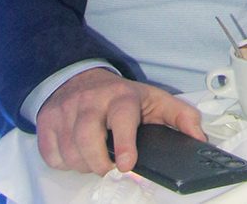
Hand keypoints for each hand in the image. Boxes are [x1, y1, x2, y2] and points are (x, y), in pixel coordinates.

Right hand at [35, 68, 203, 175]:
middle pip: (87, 138)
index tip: (125, 164)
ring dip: (83, 165)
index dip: (123, 142)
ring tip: (96, 158)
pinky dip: (63, 162)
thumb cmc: (121, 97)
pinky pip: (51, 155)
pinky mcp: (46, 121)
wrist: (80, 78)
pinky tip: (76, 153)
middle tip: (109, 169)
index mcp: (121, 96)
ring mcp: (66, 111)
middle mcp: (91, 101)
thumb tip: (200, 139)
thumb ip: (180, 117)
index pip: (122, 116)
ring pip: (69, 152)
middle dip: (98, 163)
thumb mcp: (154, 100)